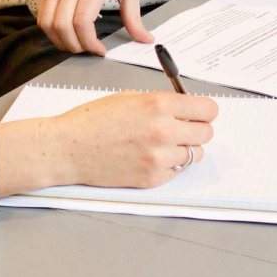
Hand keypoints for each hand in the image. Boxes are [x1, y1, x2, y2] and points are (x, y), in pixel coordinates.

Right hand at [0, 91, 217, 196]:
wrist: (68, 148)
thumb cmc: (92, 120)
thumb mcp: (129, 98)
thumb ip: (161, 102)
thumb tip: (185, 109)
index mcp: (159, 105)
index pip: (208, 110)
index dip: (204, 111)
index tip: (198, 113)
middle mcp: (164, 131)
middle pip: (206, 133)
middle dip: (195, 129)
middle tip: (180, 129)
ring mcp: (159, 158)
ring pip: (194, 154)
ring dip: (183, 149)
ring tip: (160, 145)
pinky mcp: (152, 178)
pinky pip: (176, 171)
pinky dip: (168, 165)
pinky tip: (148, 157)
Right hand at [38, 0, 153, 55]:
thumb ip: (134, 15)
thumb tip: (145, 39)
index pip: (82, 20)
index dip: (89, 42)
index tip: (100, 49)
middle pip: (63, 26)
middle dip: (75, 46)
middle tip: (88, 49)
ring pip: (48, 24)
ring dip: (60, 41)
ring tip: (76, 44)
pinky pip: (42, 16)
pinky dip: (51, 31)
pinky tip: (65, 33)